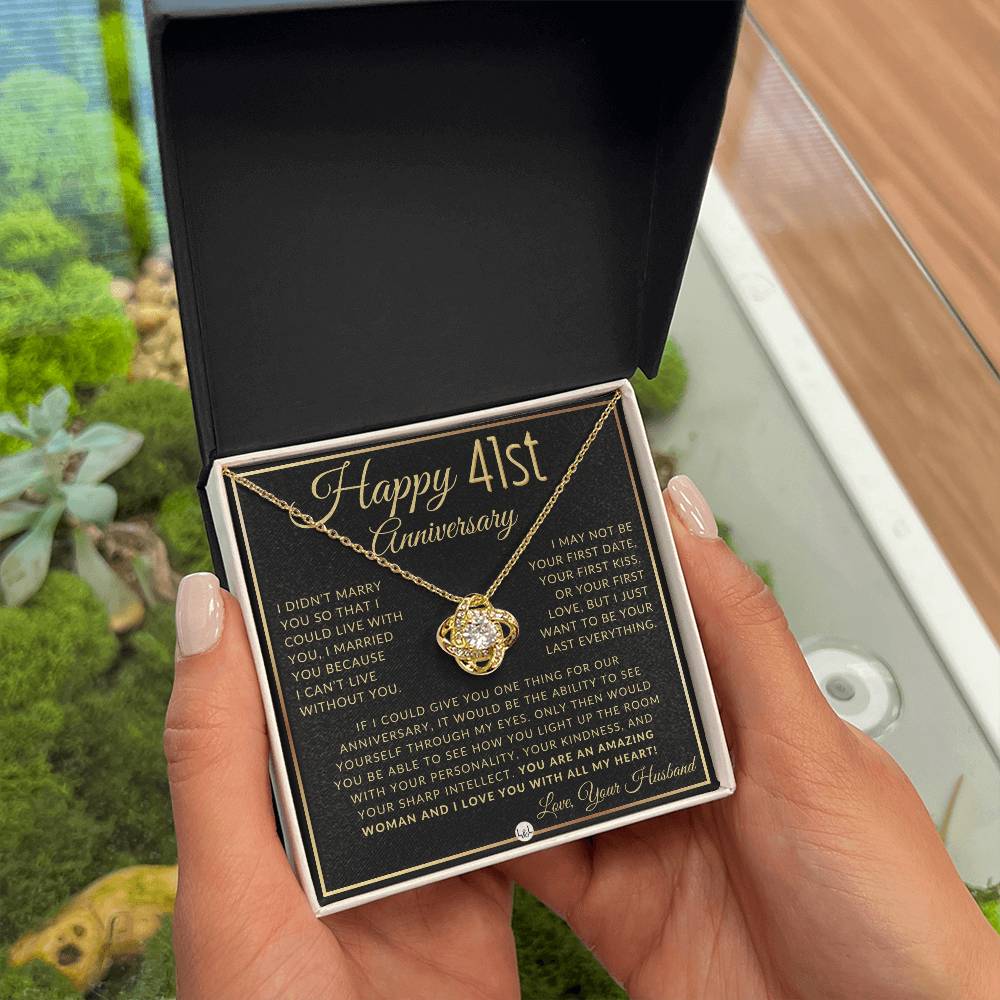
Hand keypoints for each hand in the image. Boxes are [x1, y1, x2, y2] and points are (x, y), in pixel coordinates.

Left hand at [165, 575, 518, 999]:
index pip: (295, 681)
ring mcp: (420, 856)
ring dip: (484, 700)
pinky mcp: (484, 892)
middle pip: (390, 709)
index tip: (357, 529)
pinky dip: (532, 771)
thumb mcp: (237, 884)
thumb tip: (203, 600)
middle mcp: (347, 822)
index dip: (318, 606)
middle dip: (423, 643)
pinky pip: (512, 813)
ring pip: (457, 752)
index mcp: (277, 804)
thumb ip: (218, 750)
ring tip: (521, 617)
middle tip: (466, 559)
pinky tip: (559, 716)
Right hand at [503, 475, 999, 999]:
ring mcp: (643, 832)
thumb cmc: (881, 899)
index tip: (536, 529)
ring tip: (450, 699)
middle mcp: (683, 764)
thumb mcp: (806, 745)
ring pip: (551, 769)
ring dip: (505, 744)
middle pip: (589, 695)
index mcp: (735, 708)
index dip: (599, 572)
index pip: (653, 617)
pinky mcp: (609, 903)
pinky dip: (494, 832)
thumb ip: (741, 629)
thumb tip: (686, 511)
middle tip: (466, 616)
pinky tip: (465, 802)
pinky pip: (536, 854)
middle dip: (531, 660)